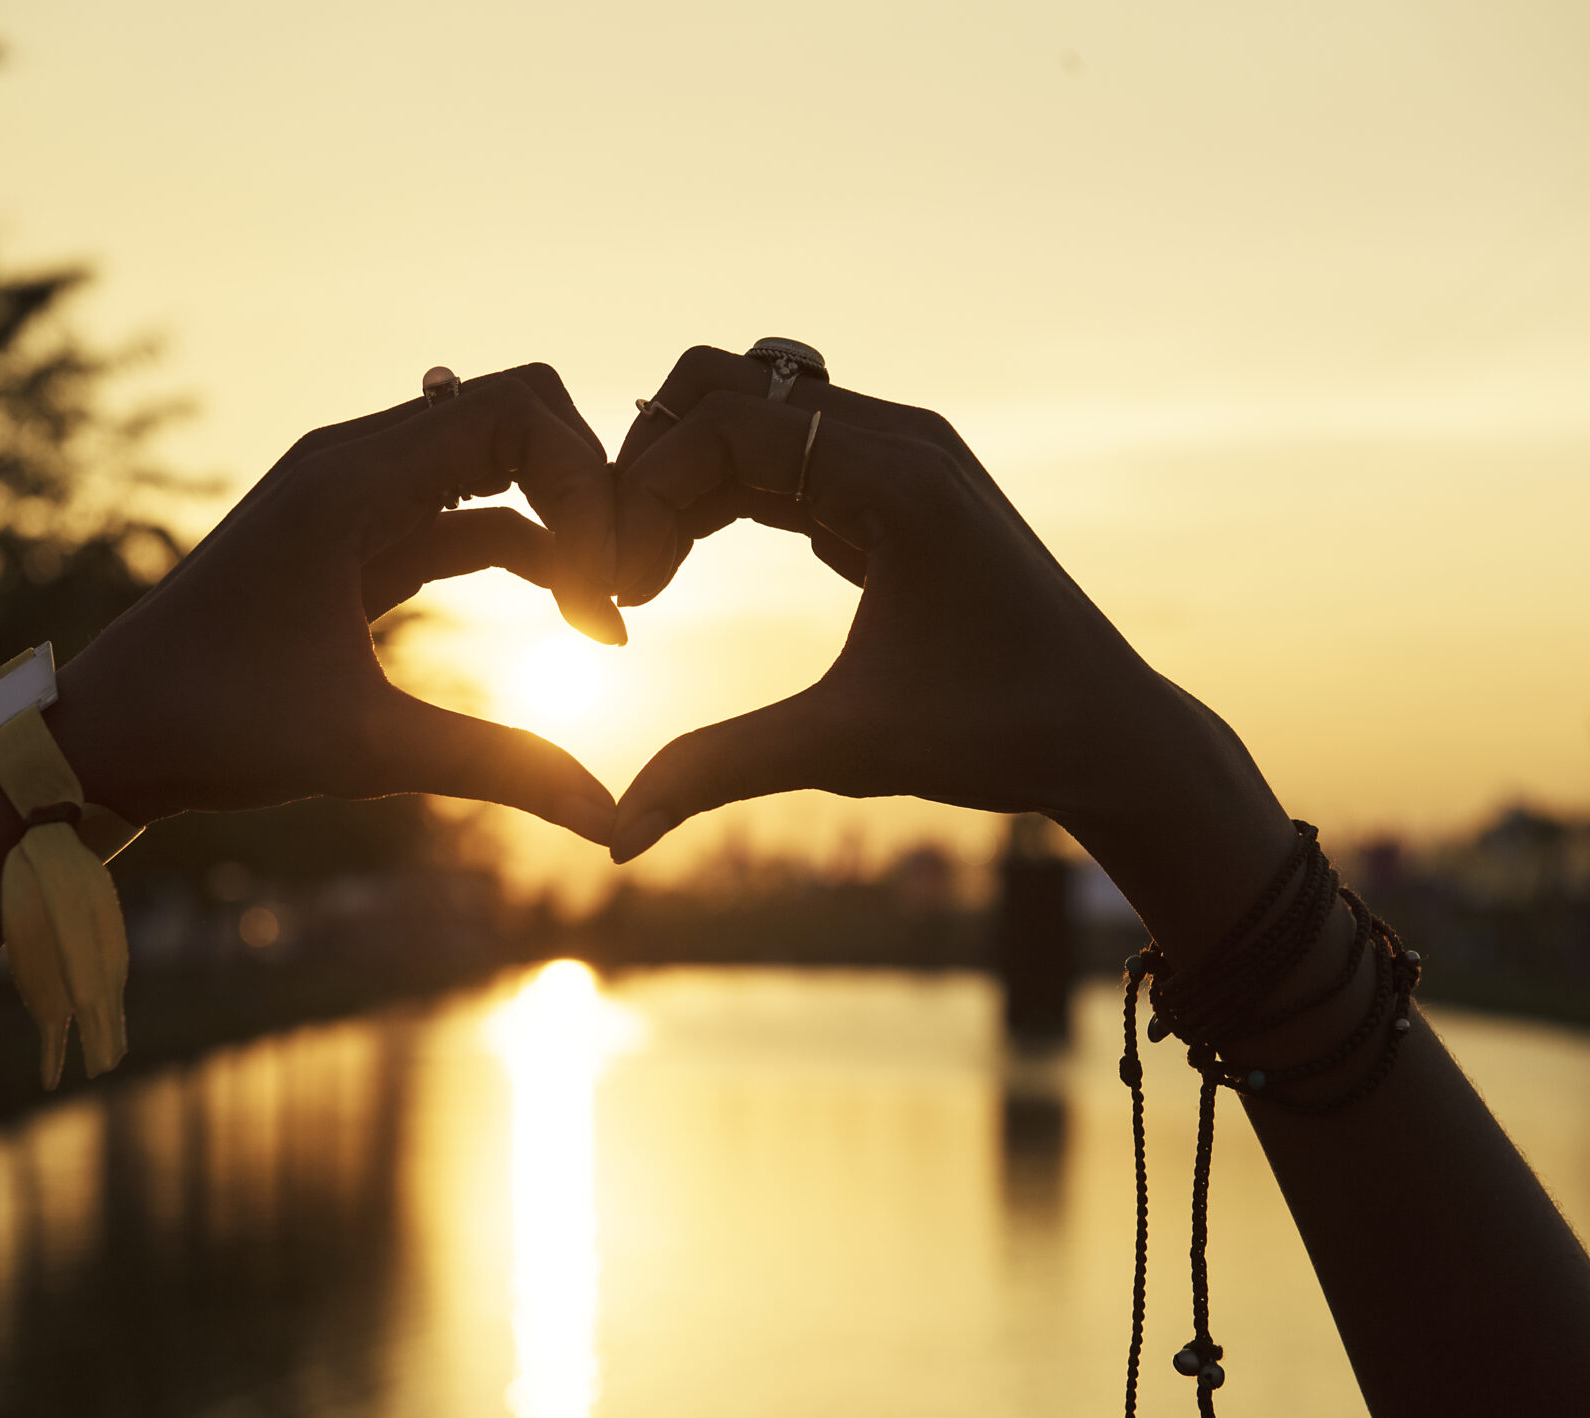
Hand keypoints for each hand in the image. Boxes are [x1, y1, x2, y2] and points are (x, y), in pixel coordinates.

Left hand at [49, 364, 622, 844]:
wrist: (108, 736)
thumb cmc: (212, 729)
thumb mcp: (364, 749)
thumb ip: (498, 767)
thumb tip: (612, 819)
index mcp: (351, 478)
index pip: (518, 411)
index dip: (587, 483)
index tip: (605, 592)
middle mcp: (355, 463)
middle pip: (517, 418)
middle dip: (588, 493)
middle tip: (620, 595)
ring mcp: (355, 496)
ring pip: (496, 467)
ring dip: (562, 527)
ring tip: (604, 622)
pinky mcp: (356, 540)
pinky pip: (466, 516)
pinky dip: (526, 551)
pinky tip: (569, 618)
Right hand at [605, 346, 1292, 946]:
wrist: (1109, 733)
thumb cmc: (999, 735)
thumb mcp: (847, 749)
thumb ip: (719, 771)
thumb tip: (614, 838)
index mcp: (899, 475)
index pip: (726, 425)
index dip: (647, 496)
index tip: (617, 592)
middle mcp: (901, 438)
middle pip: (724, 388)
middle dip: (649, 469)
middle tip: (616, 571)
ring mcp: (900, 453)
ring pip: (746, 414)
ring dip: (679, 480)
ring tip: (640, 577)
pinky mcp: (893, 486)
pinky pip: (779, 454)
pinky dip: (718, 495)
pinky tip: (679, 569)